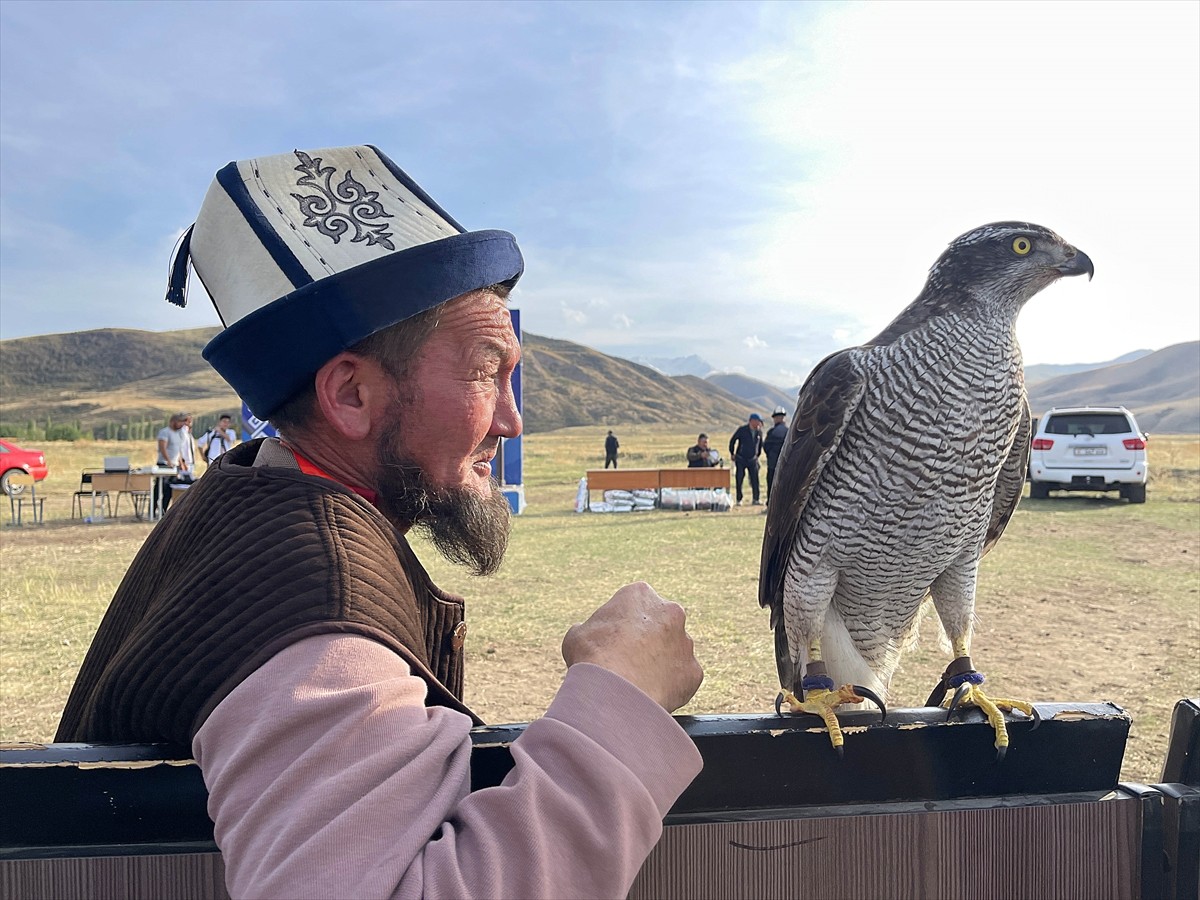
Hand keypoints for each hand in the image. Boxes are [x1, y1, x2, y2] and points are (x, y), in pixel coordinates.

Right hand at [562, 582, 703, 711]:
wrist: (614, 691)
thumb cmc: (592, 658)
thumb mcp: (577, 634)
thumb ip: (591, 629)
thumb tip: (589, 636)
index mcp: (640, 594)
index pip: (634, 605)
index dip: (622, 624)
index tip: (613, 641)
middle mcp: (670, 611)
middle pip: (660, 625)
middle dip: (648, 640)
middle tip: (628, 662)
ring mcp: (686, 642)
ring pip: (674, 651)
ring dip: (661, 663)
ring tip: (638, 683)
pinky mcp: (694, 671)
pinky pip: (683, 678)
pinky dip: (670, 687)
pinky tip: (650, 695)